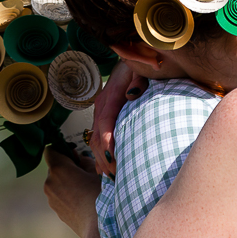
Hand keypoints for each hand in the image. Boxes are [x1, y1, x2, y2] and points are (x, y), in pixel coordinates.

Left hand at [44, 149, 103, 237]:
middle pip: (54, 167)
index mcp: (58, 168)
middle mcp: (49, 182)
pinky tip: (82, 200)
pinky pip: (58, 194)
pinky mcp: (55, 209)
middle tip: (84, 172)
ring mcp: (51, 197)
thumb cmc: (100, 195)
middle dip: (66, 166)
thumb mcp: (96, 171)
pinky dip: (67, 193)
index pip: (50, 150)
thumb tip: (76, 157)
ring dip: (66, 181)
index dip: (61, 149)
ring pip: (56, 181)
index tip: (74, 154)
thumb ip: (83, 160)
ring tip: (84, 188)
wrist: (97, 227)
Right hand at [88, 62, 147, 176]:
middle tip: (116, 176)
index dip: (107, 143)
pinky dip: (99, 154)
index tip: (113, 160)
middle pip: (96, 136)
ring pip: (93, 139)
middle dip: (104, 157)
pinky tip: (103, 168)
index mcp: (110, 97)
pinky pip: (96, 137)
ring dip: (100, 158)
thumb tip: (131, 94)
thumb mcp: (142, 70)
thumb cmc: (140, 67)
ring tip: (110, 177)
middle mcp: (101, 106)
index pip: (105, 123)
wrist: (131, 60)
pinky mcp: (103, 115)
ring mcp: (100, 111)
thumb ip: (139, 81)